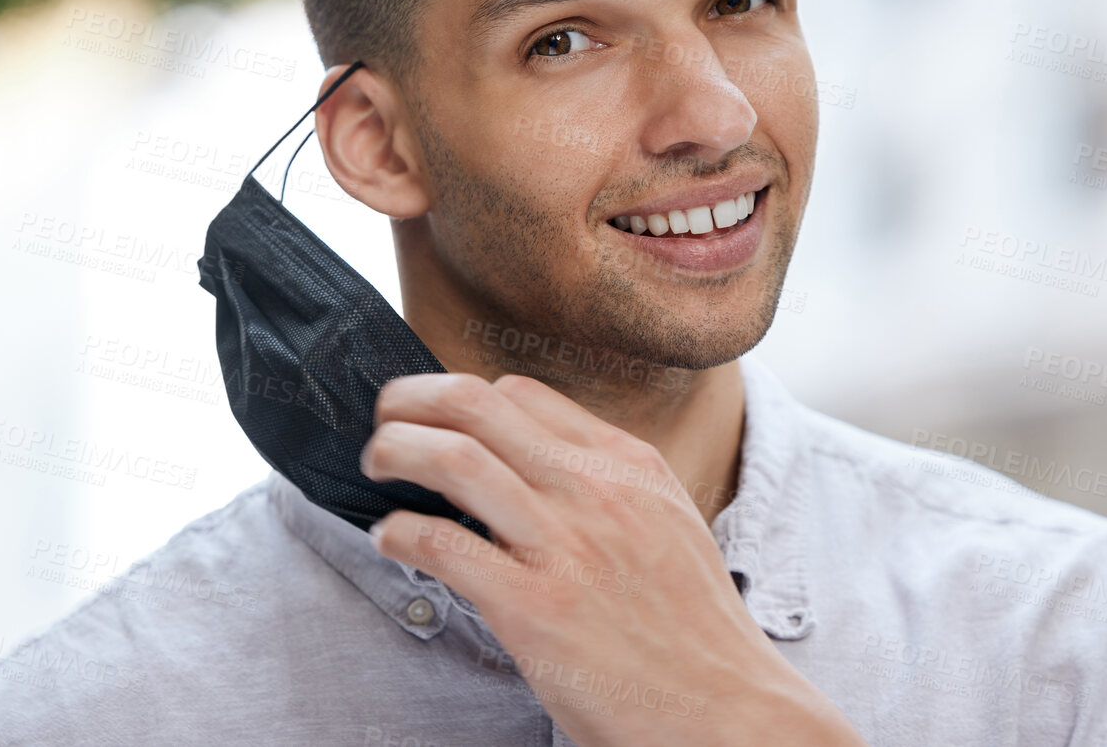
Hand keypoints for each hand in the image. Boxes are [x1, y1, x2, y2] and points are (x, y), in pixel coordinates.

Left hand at [360, 372, 866, 746]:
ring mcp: (566, 546)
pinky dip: (400, 532)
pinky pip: (445, 545)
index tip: (434, 417)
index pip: (522, 394)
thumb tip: (533, 466)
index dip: (462, 397)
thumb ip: (607, 488)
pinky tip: (388, 539)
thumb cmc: (694, 632)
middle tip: (384, 418)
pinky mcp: (536, 609)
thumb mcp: (668, 526)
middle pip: (478, 405)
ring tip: (375, 466)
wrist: (731, 712)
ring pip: (455, 459)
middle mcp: (596, 490)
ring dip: (396, 451)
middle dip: (412, 400)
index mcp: (629, 465)